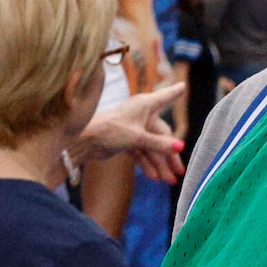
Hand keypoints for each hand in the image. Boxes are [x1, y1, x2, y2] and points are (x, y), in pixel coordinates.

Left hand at [72, 83, 187, 184]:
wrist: (83, 143)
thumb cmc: (109, 131)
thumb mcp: (138, 138)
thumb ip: (159, 144)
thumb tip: (180, 147)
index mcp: (144, 105)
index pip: (165, 97)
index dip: (174, 92)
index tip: (183, 86)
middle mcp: (140, 115)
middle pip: (162, 134)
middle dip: (170, 154)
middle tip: (179, 171)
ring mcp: (133, 129)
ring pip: (151, 147)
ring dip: (160, 164)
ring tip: (169, 180)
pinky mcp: (125, 141)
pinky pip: (141, 153)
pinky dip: (146, 164)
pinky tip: (154, 177)